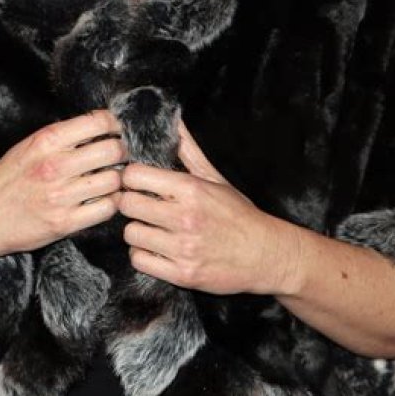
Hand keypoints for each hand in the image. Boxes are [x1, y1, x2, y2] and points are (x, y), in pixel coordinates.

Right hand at [0, 110, 124, 306]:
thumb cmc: (6, 180)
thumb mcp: (27, 146)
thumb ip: (60, 137)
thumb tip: (97, 127)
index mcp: (46, 141)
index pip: (98, 122)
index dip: (113, 125)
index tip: (114, 131)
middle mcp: (55, 165)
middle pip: (112, 151)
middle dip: (120, 152)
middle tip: (117, 157)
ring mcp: (60, 196)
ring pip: (114, 181)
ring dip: (116, 180)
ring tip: (108, 179)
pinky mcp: (64, 223)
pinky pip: (106, 209)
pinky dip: (110, 203)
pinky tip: (101, 200)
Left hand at [118, 121, 300, 295]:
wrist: (266, 255)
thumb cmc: (239, 214)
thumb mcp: (214, 178)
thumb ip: (188, 150)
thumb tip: (172, 121)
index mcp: (191, 189)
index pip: (135, 175)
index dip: (131, 177)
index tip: (136, 182)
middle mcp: (185, 217)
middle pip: (128, 204)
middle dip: (130, 202)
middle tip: (141, 205)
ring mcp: (183, 248)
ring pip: (131, 233)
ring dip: (137, 230)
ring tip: (151, 227)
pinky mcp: (182, 274)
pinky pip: (139, 260)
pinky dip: (143, 254)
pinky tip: (157, 248)